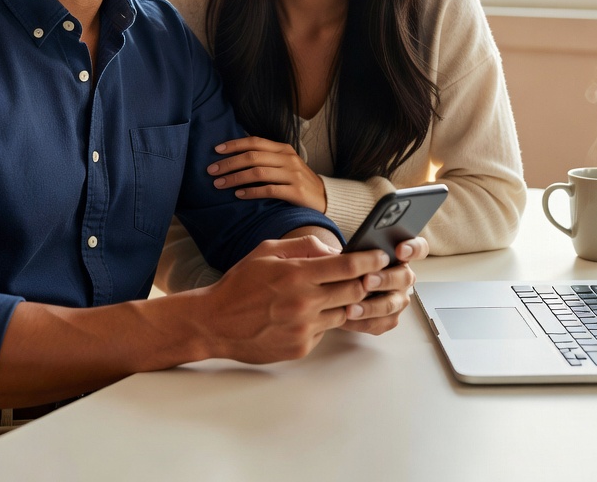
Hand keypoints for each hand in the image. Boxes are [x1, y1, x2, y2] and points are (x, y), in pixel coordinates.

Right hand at [198, 235, 391, 363]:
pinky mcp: (301, 348)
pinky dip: (322, 321)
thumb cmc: (239, 284)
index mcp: (296, 274)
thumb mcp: (266, 251)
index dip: (371, 260)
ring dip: (344, 303)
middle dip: (367, 282)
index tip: (382, 256)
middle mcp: (304, 302)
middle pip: (354, 291)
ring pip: (343, 313)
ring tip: (332, 295)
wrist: (214, 323)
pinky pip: (324, 331)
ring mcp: (303, 328)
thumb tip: (335, 250)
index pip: (348, 267)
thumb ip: (303, 247)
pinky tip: (303, 315)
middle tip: (372, 275)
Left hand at [209, 136, 326, 211]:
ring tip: (219, 184)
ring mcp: (293, 175)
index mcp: (283, 149)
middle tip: (211, 171)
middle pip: (253, 156)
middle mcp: (288, 159)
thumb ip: (266, 158)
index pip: (255, 141)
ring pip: (258, 172)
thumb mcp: (285, 164)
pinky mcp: (296, 192)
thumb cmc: (298, 181)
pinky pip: (269, 190)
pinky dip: (251, 192)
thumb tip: (236, 156)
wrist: (325, 198)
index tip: (216, 150)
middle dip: (229, 163)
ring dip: (235, 178)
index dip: (234, 144)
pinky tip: (239, 195)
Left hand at [341, 236, 429, 335]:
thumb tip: (332, 254)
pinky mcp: (388, 319)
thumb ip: (339, 251)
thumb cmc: (340, 268)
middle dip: (385, 279)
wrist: (333, 290)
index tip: (399, 250)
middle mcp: (402, 277)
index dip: (413, 248)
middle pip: (404, 278)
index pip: (418, 248)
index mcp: (397, 256)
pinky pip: (380, 323)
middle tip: (366, 280)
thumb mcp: (337, 254)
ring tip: (350, 307)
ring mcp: (397, 299)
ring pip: (391, 304)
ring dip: (371, 306)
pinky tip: (346, 317)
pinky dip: (363, 321)